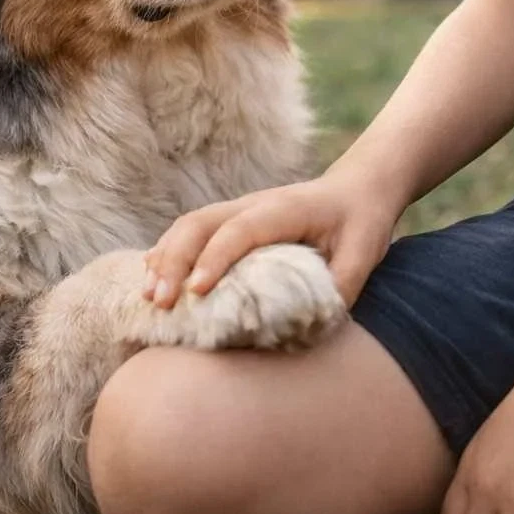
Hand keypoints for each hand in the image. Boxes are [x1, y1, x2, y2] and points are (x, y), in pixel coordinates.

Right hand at [142, 174, 396, 308]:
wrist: (358, 187)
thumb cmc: (361, 222)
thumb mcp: (363, 254)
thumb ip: (339, 287)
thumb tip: (310, 326)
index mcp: (285, 209)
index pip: (241, 230)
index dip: (215, 258)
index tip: (197, 291)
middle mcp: (254, 203)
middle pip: (200, 222)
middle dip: (174, 261)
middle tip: (159, 302)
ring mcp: (238, 208)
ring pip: (189, 225)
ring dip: (165, 259)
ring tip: (149, 298)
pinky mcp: (231, 220)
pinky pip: (191, 231)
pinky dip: (168, 254)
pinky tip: (152, 279)